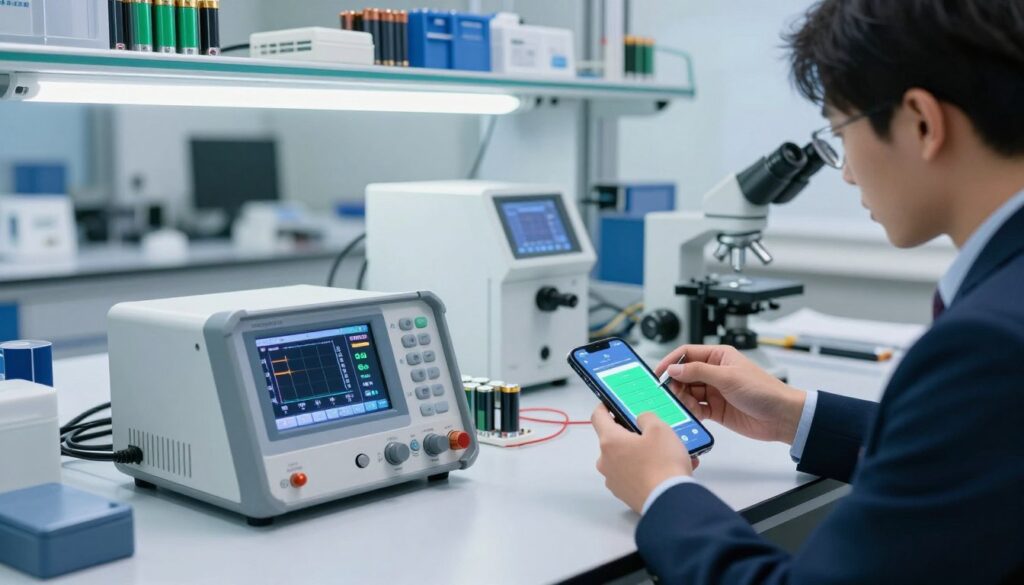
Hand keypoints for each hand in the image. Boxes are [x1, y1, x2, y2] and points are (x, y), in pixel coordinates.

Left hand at [592, 404, 699, 513]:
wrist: (670, 501)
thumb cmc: (662, 465)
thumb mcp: (660, 428)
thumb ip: (647, 418)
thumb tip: (641, 420)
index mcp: (610, 441)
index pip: (598, 417)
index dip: (604, 407)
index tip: (609, 404)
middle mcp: (606, 461)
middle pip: (615, 440)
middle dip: (632, 435)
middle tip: (651, 432)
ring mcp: (614, 480)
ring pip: (627, 459)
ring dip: (643, 454)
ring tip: (669, 454)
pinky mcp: (625, 494)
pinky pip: (635, 475)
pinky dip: (648, 470)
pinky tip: (669, 469)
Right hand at [655, 345, 806, 444]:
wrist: (781, 417)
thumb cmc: (764, 391)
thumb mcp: (728, 377)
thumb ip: (698, 371)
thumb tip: (674, 368)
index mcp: (719, 357)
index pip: (687, 354)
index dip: (671, 362)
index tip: (659, 373)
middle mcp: (715, 372)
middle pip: (684, 375)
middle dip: (675, 384)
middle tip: (670, 394)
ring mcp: (715, 391)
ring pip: (688, 393)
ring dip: (683, 399)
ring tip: (686, 405)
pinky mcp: (716, 410)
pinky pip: (696, 408)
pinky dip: (691, 411)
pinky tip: (693, 414)